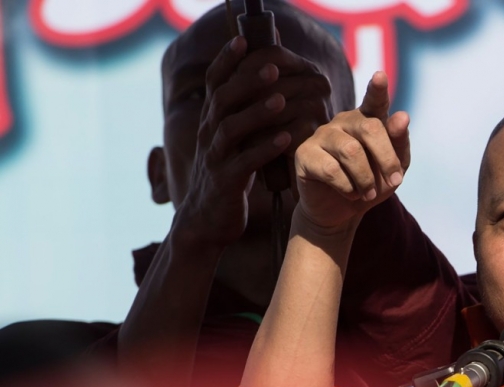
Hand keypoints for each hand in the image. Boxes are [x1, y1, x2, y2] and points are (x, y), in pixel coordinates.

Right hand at [173, 36, 333, 249]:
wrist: (209, 219)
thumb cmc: (230, 174)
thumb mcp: (234, 141)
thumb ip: (245, 114)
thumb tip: (270, 82)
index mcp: (211, 120)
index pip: (213, 83)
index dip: (225, 61)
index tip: (242, 40)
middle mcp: (209, 134)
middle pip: (222, 100)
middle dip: (246, 81)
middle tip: (271, 67)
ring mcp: (215, 158)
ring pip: (230, 129)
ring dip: (256, 113)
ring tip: (281, 100)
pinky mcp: (226, 182)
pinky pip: (245, 163)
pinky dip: (265, 149)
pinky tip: (286, 139)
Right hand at [293, 72, 409, 231]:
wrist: (342, 212)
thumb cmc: (371, 185)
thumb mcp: (394, 168)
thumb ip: (400, 143)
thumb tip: (402, 116)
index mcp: (367, 119)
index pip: (375, 101)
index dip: (377, 89)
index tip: (380, 76)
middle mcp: (344, 121)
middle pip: (370, 128)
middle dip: (387, 159)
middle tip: (395, 181)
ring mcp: (322, 135)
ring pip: (351, 151)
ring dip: (367, 179)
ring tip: (368, 193)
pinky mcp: (304, 154)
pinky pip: (331, 169)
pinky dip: (348, 187)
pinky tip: (349, 193)